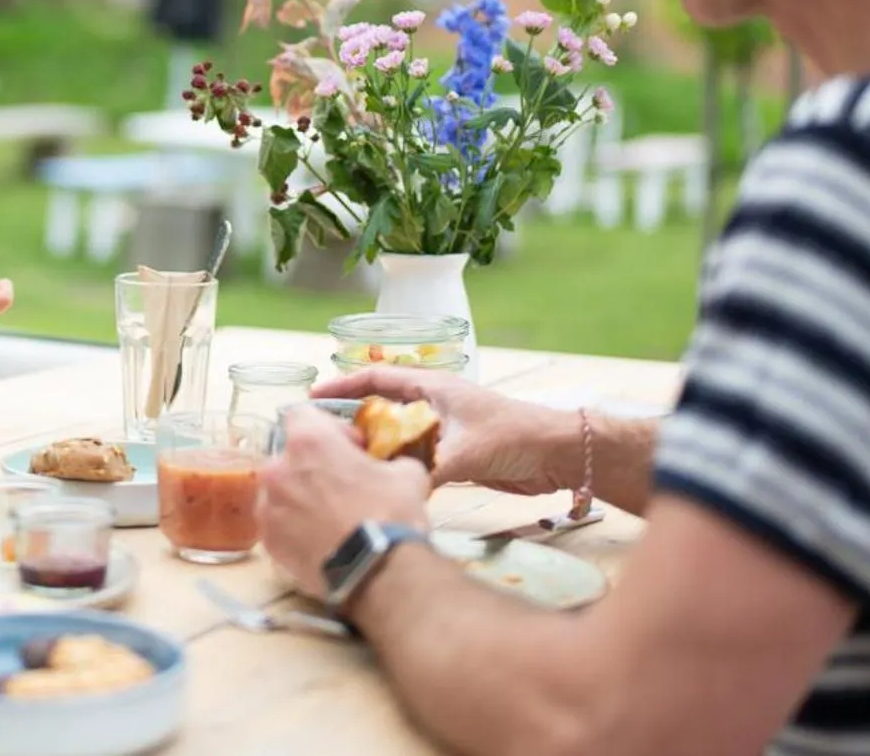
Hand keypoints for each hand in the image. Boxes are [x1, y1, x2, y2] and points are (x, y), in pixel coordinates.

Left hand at [260, 408, 432, 598]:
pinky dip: (293, 526)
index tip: (349, 447)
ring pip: (279, 489)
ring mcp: (268, 506)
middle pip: (289, 454)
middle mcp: (278, 468)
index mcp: (308, 441)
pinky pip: (277, 522)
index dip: (328, 427)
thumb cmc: (391, 514)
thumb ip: (391, 459)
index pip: (302, 414)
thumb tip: (392, 465)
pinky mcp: (267, 541)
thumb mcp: (408, 473)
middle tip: (341, 484)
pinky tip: (319, 539)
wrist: (377, 572)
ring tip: (328, 516)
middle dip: (313, 464)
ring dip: (299, 494)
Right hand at [315, 366, 574, 495]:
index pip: (376, 379)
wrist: (558, 455)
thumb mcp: (464, 453)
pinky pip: (411, 454)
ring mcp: (442, 427)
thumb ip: (426, 471)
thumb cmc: (514, 439)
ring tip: (341, 459)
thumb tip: (392, 491)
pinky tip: (378, 479)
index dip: (342, 387)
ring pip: (395, 432)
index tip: (312, 398)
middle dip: (350, 417)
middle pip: (380, 405)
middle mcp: (433, 403)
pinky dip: (393, 463)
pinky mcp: (452, 451)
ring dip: (371, 443)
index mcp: (432, 387)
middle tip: (319, 435)